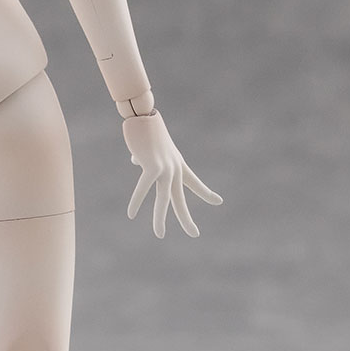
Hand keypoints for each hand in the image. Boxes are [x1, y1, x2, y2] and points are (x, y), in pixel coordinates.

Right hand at [122, 112, 221, 237]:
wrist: (143, 116)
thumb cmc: (145, 129)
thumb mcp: (149, 147)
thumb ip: (145, 158)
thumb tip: (136, 161)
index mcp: (178, 164)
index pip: (195, 182)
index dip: (206, 193)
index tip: (218, 202)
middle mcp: (175, 169)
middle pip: (180, 198)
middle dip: (187, 218)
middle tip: (195, 234)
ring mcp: (165, 168)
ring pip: (164, 198)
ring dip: (160, 218)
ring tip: (160, 234)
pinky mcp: (152, 166)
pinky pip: (144, 188)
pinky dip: (136, 201)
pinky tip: (131, 214)